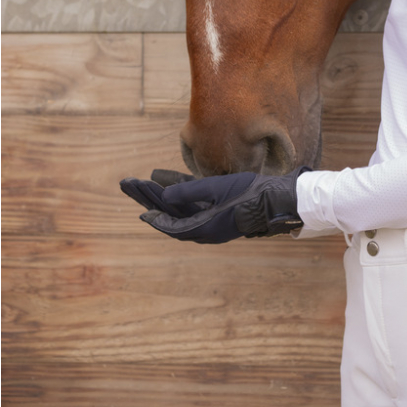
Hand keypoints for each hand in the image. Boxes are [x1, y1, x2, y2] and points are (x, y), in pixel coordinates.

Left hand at [119, 167, 309, 243]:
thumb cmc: (249, 194)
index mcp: (204, 228)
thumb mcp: (217, 189)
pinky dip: (179, 192)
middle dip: (149, 199)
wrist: (278, 199)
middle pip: (171, 215)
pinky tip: (166, 178)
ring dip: (161, 195)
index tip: (138, 209)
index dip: (153, 216)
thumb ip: (188, 192)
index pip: (171, 225)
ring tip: (142, 181)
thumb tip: (162, 196)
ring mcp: (213, 219)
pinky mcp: (220, 210)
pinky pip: (193, 202)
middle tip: (129, 185)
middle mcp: (205, 227)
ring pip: (180, 208)